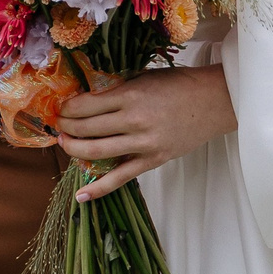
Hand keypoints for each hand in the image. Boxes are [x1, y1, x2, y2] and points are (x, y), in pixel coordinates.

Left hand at [56, 65, 235, 200]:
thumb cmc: (178, 84)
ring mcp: (144, 143)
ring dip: (74, 149)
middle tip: (59, 125)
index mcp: (130, 95)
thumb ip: (116, 89)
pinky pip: (121, 177)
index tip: (61, 108)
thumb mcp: (143, 77)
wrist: (213, 102)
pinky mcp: (153, 160)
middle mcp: (134, 120)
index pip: (86, 105)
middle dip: (66, 128)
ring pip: (97, 152)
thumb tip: (85, 98)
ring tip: (64, 145)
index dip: (68, 108)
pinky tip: (81, 195)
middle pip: (87, 128)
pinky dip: (99, 188)